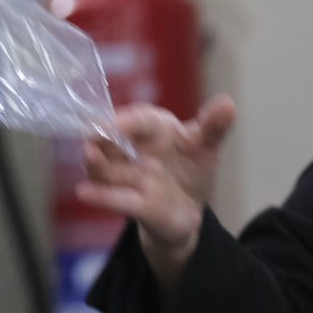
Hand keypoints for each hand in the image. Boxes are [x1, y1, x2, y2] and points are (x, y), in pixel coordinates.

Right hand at [76, 94, 236, 290]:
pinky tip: (84, 193)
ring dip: (98, 165)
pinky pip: (116, 199)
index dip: (126, 120)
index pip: (139, 118)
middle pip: (110, 141)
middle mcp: (132, 150)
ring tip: (90, 156)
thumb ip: (214, 127)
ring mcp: (128, 177)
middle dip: (99, 138)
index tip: (114, 123)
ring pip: (107, 169)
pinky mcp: (132, 205)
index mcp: (152, 128)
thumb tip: (228, 103)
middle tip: (92, 137)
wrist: (187, 209)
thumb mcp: (206, 147)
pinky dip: (100, 197)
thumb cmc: (190, 168)